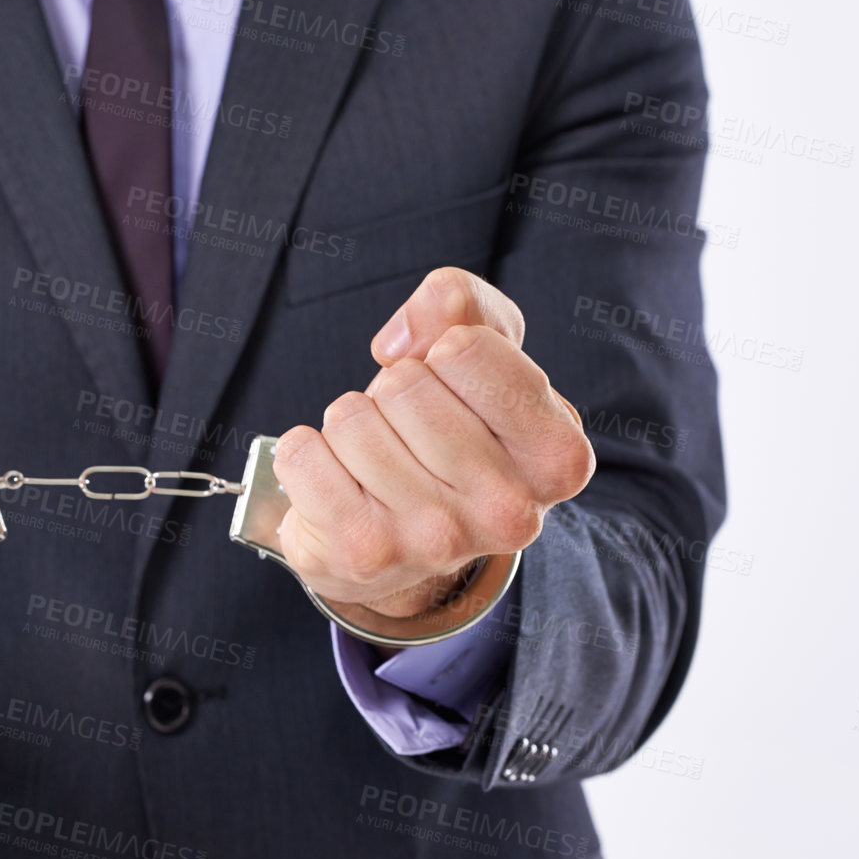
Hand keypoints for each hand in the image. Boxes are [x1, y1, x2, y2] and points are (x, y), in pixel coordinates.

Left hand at [273, 267, 594, 619]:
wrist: (402, 538)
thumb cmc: (450, 426)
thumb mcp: (482, 353)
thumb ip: (460, 305)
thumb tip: (398, 340)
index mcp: (558, 457)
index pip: (465, 348)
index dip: (444, 349)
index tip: (454, 386)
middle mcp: (508, 510)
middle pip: (404, 383)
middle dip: (394, 392)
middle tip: (410, 432)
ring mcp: (436, 539)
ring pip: (350, 417)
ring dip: (351, 426)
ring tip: (378, 460)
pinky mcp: (364, 553)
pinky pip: (300, 454)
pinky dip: (305, 454)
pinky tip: (339, 484)